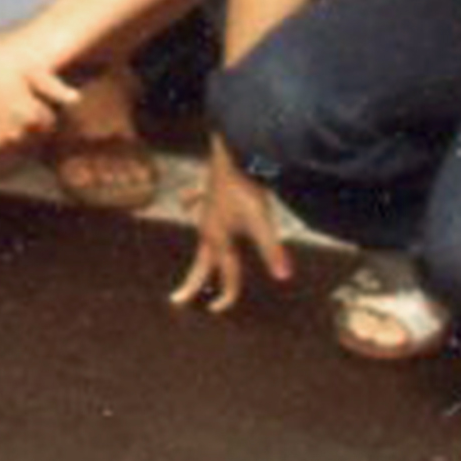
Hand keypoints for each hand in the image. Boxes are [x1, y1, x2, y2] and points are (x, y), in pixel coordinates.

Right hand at [0, 28, 59, 159]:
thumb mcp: (24, 66)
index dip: (40, 108)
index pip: (48, 122)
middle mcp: (12, 133)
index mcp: (28, 114)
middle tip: (11, 99)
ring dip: (9, 129)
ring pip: (11, 141)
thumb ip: (52, 85)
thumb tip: (76, 99)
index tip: (27, 95)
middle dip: (27, 121)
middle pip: (31, 134)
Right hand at [172, 150, 298, 316]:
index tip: (218, 310)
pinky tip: (186, 201)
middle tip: (177, 300)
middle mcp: (208, 225)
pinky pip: (197, 200)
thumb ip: (272, 249)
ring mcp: (207, 206)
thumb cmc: (246, 185)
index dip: (226, 294)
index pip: (225, 273)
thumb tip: (284, 275)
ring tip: (196, 257)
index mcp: (218, 237)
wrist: (233, 149)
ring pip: (200, 233)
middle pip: (202, 261)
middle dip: (192, 282)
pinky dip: (191, 203)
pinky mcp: (210, 189)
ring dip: (199, 249)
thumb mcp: (261, 220)